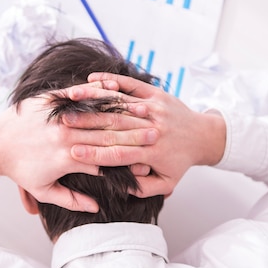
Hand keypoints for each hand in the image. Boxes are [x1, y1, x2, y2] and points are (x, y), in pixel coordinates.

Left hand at [0, 89, 157, 212]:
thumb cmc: (19, 169)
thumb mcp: (43, 190)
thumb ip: (70, 200)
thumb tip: (95, 207)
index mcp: (67, 158)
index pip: (104, 160)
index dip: (126, 163)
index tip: (146, 164)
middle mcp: (66, 135)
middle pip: (107, 135)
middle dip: (132, 136)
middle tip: (156, 135)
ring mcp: (58, 115)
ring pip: (96, 113)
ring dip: (121, 113)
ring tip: (143, 112)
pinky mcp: (51, 100)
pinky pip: (79, 95)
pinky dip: (97, 94)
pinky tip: (115, 93)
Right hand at [64, 73, 226, 197]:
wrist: (204, 136)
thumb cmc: (180, 161)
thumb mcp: (167, 182)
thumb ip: (144, 188)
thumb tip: (123, 189)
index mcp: (153, 153)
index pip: (118, 154)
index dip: (94, 154)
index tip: (73, 154)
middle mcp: (152, 128)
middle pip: (114, 126)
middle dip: (87, 125)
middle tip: (63, 125)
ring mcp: (154, 108)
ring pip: (119, 102)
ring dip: (94, 99)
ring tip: (71, 99)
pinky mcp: (155, 93)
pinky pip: (131, 84)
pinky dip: (112, 80)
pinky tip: (93, 78)